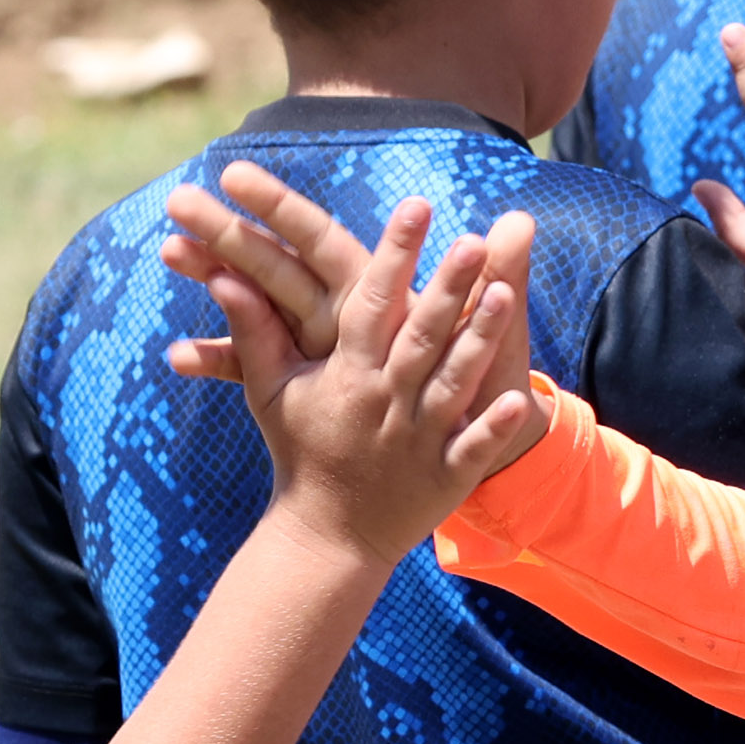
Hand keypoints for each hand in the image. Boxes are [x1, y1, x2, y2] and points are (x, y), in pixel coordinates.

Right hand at [160, 169, 543, 555]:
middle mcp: (385, 400)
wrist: (324, 536)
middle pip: (419, 336)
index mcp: (348, 373)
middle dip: (446, 289)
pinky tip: (523, 401)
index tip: (415, 207)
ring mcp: (418, 440)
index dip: (394, 254)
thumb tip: (221, 274)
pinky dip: (494, 427)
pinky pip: (473, 449)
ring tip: (508, 295)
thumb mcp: (271, 391)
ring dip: (478, 341)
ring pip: (453, 383)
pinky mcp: (444, 477)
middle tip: (474, 240)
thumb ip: (254, 330)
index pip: (372, 303)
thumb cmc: (302, 451)